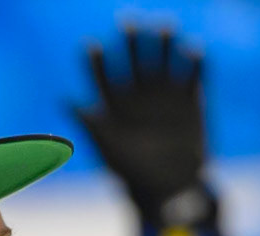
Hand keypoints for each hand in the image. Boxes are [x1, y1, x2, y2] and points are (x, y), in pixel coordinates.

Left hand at [73, 25, 208, 220]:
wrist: (168, 189)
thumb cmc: (133, 173)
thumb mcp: (109, 148)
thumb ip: (90, 123)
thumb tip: (64, 99)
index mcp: (116, 105)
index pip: (103, 75)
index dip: (96, 60)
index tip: (90, 44)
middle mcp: (139, 95)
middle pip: (133, 59)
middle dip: (131, 40)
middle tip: (127, 21)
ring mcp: (165, 96)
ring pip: (164, 60)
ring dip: (164, 42)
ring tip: (164, 25)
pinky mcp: (190, 101)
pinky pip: (194, 75)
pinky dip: (195, 61)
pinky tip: (193, 47)